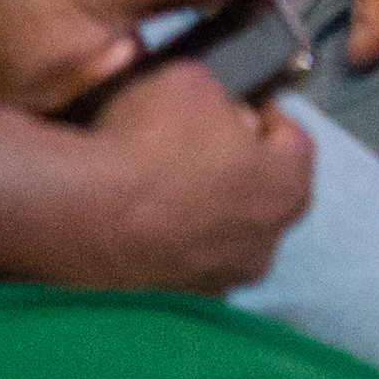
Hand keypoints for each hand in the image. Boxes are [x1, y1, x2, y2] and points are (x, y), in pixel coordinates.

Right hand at [0, 61, 314, 293]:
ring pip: (227, 229)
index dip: (268, 113)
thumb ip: (221, 92)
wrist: (83, 212)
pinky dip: (176, 236)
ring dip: (209, 204)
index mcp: (287, 187)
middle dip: (241, 161)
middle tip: (203, 135)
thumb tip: (218, 105)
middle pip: (265, 190)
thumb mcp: (194, 79)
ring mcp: (222, 280)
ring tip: (166, 177)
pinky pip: (188, 256)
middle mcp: (267, 243)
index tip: (239, 99)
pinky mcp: (179, 300)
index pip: (295, 142)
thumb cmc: (150, 140)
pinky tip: (143, 213)